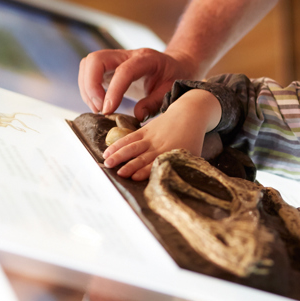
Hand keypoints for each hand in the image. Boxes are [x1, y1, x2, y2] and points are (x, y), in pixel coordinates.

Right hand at [79, 48, 196, 120]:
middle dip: (91, 85)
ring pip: (88, 64)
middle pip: (96, 59)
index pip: (123, 71)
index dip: (113, 91)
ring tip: (99, 108)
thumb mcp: (171, 90)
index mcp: (146, 59)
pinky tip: (98, 103)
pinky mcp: (108, 66)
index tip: (108, 110)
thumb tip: (137, 115)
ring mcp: (115, 58)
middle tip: (100, 108)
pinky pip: (88, 71)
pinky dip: (87, 89)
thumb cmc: (173, 77)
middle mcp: (127, 55)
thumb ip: (155, 103)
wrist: (173, 65)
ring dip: (87, 88)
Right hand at [102, 90, 219, 179]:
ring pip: (132, 147)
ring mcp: (150, 138)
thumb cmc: (191, 140)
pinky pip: (128, 138)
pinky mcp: (144, 131)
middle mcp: (158, 147)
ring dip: (119, 155)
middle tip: (119, 174)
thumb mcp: (191, 155)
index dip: (144, 171)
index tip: (135, 177)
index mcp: (170, 154)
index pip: (155, 164)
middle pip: (142, 158)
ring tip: (108, 164)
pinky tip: (107, 152)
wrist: (189, 115)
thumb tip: (176, 185)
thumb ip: (181, 167)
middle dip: (130, 166)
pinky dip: (117, 145)